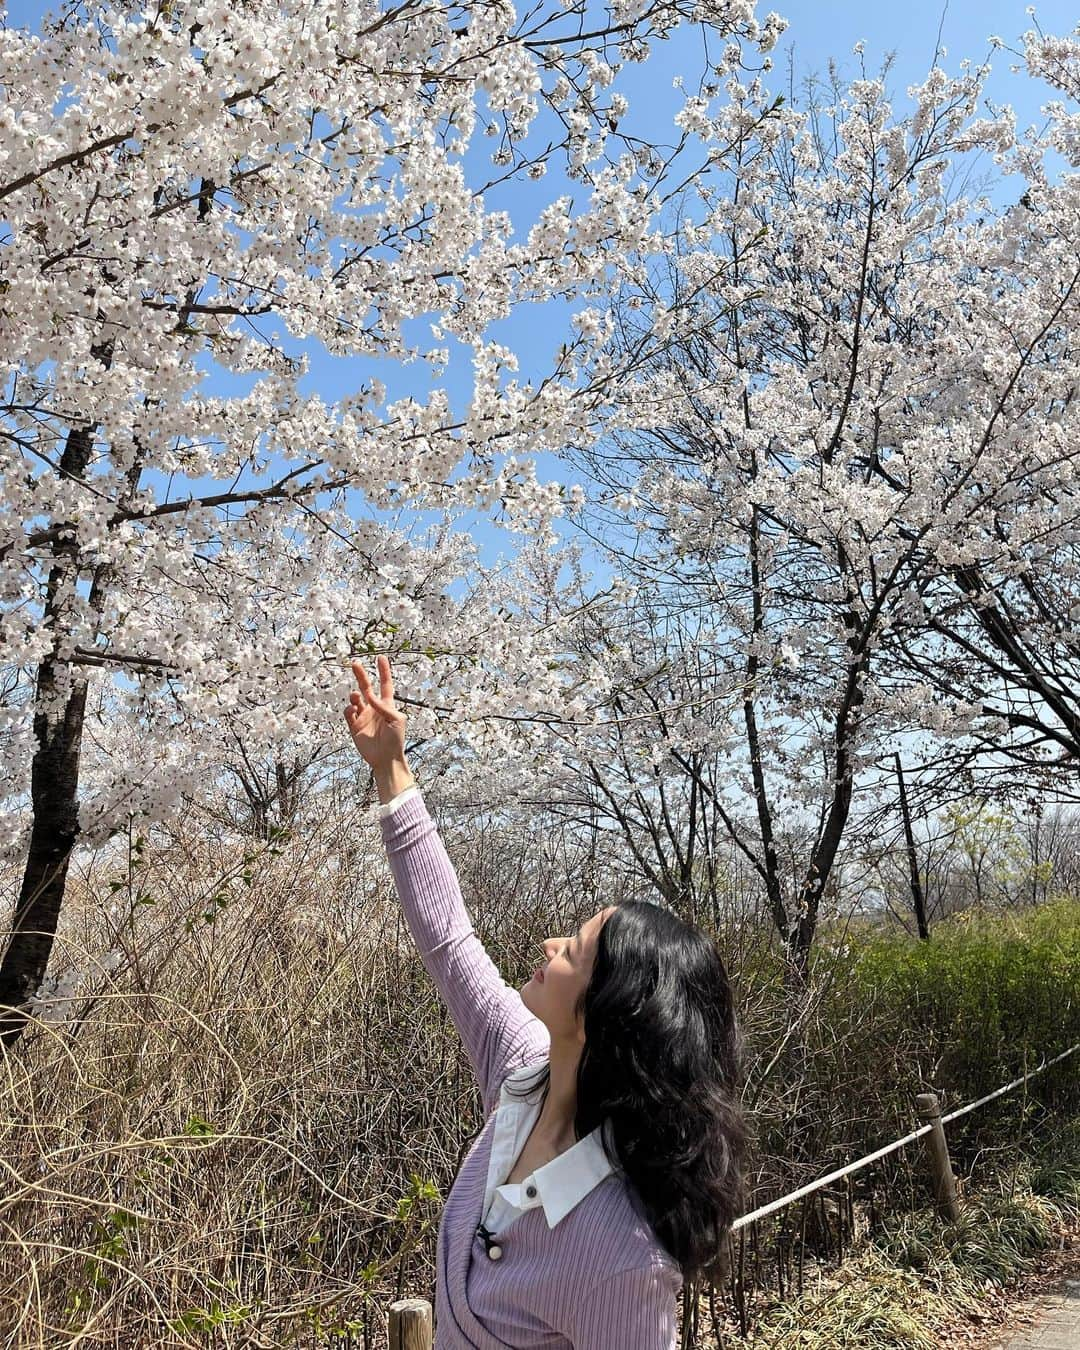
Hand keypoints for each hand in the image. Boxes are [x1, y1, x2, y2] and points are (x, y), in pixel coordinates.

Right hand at [344, 654, 406, 773]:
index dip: (383, 671)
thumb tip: (370, 696)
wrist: (386, 759)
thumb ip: (384, 707)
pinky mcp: (354, 726)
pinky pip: (348, 713)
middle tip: (354, 663)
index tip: (380, 658)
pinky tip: (352, 710)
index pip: (385, 684)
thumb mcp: (397, 720)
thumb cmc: (396, 740)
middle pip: (366, 687)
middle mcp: (374, 709)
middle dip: (360, 675)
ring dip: (354, 695)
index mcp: (386, 705)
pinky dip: (348, 709)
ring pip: (355, 699)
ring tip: (356, 697)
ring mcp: (363, 717)